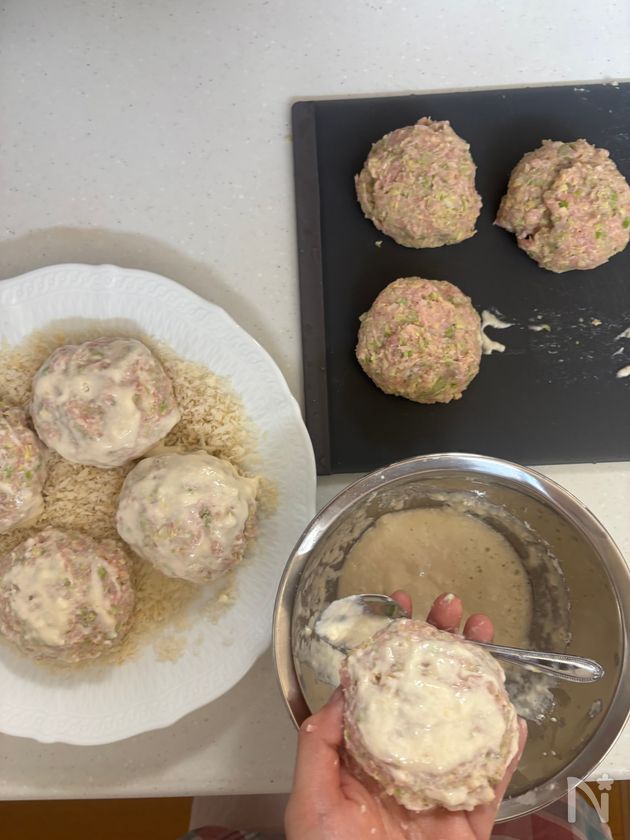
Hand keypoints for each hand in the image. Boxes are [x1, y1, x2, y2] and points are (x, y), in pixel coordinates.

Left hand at [285, 592, 527, 839]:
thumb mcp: (309, 801)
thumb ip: (318, 744)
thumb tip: (340, 690)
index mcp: (364, 753)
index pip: (382, 686)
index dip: (391, 645)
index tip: (399, 608)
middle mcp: (404, 760)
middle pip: (428, 691)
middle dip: (442, 645)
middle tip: (452, 608)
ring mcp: (439, 784)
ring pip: (464, 720)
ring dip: (477, 676)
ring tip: (483, 636)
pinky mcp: (469, 815)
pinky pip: (493, 777)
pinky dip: (507, 746)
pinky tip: (510, 713)